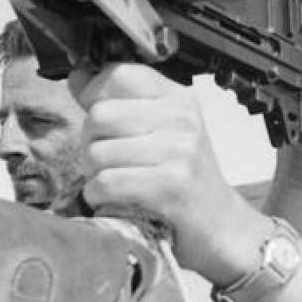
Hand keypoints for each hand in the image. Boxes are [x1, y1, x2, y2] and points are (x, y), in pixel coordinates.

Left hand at [77, 62, 260, 280]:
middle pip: (99, 115)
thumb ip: (124, 104)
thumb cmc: (187, 180)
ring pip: (98, 152)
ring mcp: (179, 151)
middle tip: (105, 161)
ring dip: (93, 174)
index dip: (94, 95)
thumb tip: (78, 76)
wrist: (223, 227)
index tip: (100, 120)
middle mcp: (182, 119)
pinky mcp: (170, 186)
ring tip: (112, 182)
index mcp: (179, 98)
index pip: (118, 74)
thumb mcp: (165, 130)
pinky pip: (107, 183)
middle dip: (90, 143)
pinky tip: (111, 199)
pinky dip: (98, 196)